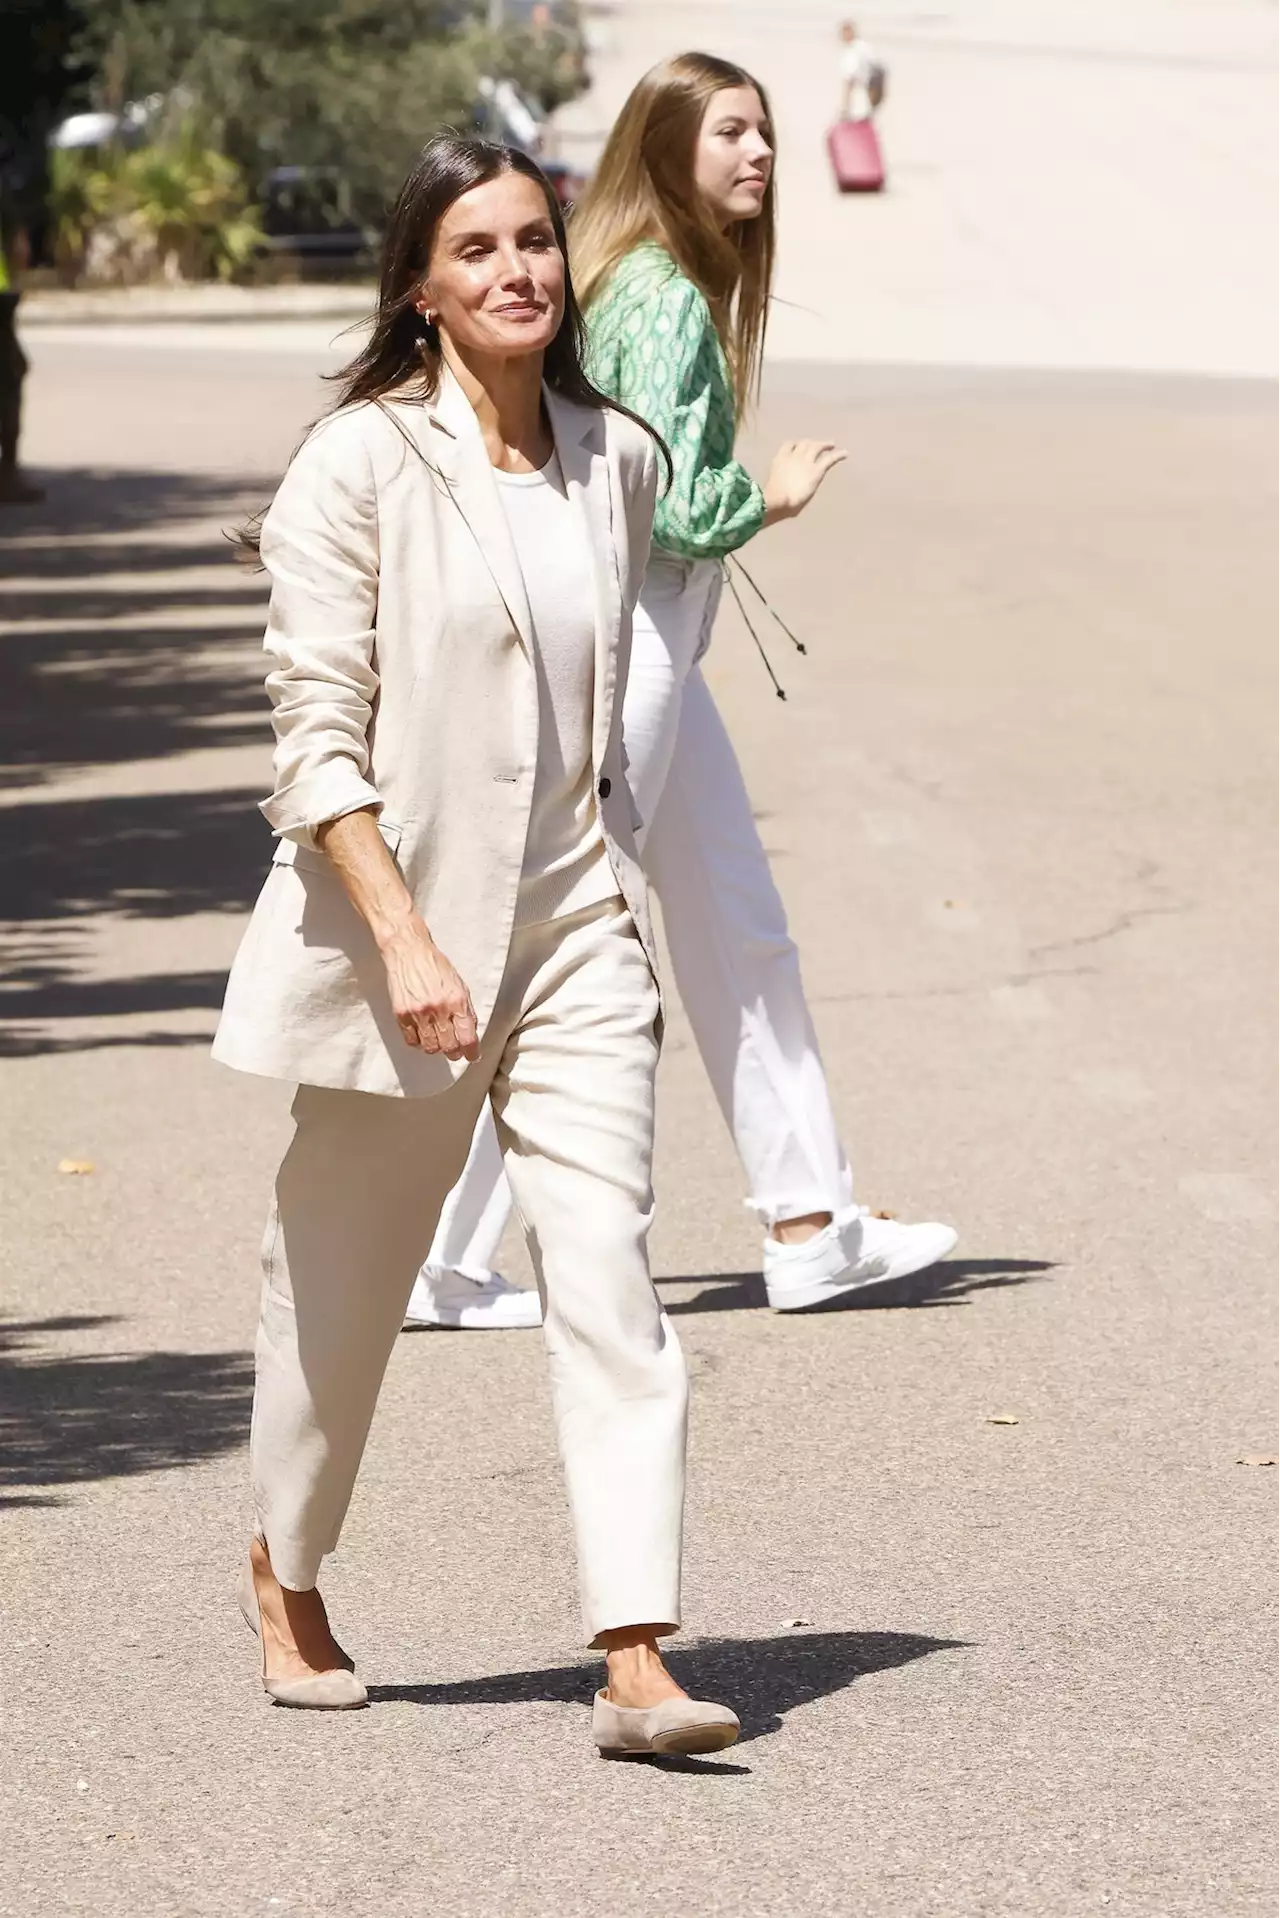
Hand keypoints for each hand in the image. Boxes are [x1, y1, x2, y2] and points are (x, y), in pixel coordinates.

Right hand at [379, 919, 479, 1059]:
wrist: (408, 951)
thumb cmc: (436, 966)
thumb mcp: (460, 985)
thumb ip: (465, 1010)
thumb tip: (470, 1035)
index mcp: (457, 1001)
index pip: (467, 1038)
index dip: (472, 1052)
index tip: (472, 1056)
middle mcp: (439, 1009)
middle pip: (449, 1047)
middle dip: (454, 1052)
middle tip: (454, 1050)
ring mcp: (418, 1013)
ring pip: (430, 1048)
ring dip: (436, 1048)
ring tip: (437, 1040)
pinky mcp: (401, 1014)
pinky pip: (412, 1041)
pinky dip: (419, 1042)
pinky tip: (422, 1034)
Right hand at [763, 439, 846, 523]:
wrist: (778, 499)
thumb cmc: (771, 500)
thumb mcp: (773, 488)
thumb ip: (781, 485)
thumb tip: (783, 495)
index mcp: (780, 460)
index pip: (788, 445)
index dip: (795, 444)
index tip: (799, 445)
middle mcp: (793, 456)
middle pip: (804, 444)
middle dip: (811, 443)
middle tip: (818, 445)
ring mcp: (806, 461)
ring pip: (817, 447)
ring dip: (825, 445)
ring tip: (832, 445)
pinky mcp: (817, 470)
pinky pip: (829, 459)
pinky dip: (838, 455)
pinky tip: (845, 454)